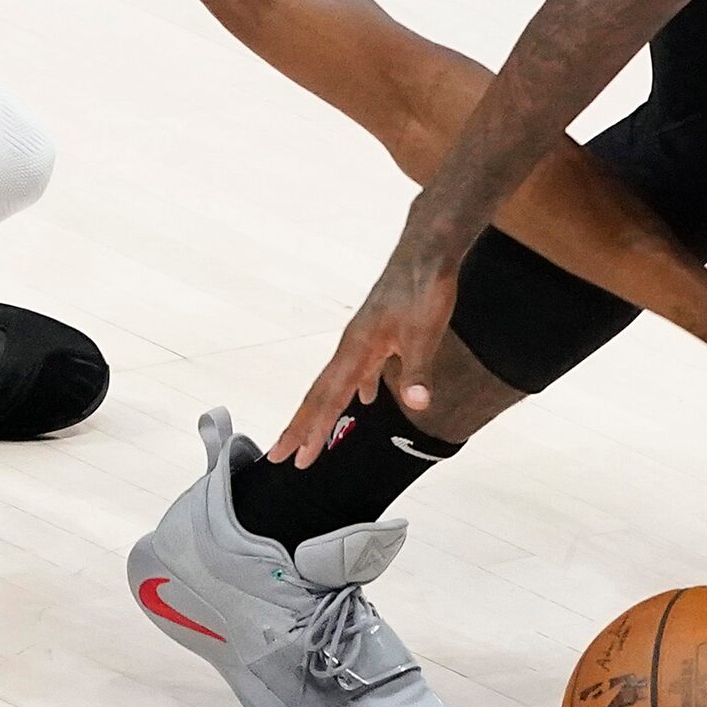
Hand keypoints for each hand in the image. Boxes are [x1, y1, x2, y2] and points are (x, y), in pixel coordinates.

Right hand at [272, 251, 457, 465]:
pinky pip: (356, 370)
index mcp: (357, 349)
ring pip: (335, 383)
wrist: (427, 249)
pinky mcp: (377, 333)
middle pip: (319, 394)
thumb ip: (418, 370)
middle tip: (279, 456)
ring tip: (310, 435)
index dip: (311, 430)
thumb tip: (418, 404)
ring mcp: (362, 339)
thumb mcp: (426, 331)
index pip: (327, 399)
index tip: (296, 458)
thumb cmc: (425, 287)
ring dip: (321, 411)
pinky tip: (363, 400)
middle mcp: (351, 346)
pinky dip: (352, 390)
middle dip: (300, 427)